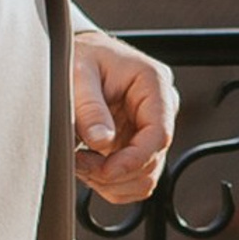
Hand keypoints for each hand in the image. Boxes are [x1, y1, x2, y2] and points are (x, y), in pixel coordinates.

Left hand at [72, 26, 176, 203]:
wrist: (80, 55)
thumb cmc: (81, 55)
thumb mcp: (78, 72)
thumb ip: (89, 107)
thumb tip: (103, 142)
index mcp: (154, 83)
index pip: (159, 135)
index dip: (132, 161)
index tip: (103, 171)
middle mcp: (160, 109)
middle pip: (151, 162)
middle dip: (114, 173)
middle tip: (77, 163)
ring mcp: (150, 130)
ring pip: (144, 178)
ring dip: (111, 183)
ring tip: (80, 164)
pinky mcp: (138, 145)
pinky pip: (134, 180)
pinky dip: (110, 184)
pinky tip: (88, 167)